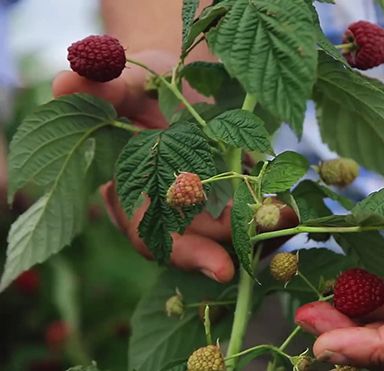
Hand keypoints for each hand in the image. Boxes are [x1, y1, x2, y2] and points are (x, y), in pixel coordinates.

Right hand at [52, 50, 295, 281]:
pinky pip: (253, 213)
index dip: (184, 254)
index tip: (221, 270)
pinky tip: (291, 210)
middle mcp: (169, 209)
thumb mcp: (129, 80)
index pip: (153, 237)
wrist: (182, 79)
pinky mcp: (234, 192)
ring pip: (229, 233)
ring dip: (258, 234)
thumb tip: (66, 81)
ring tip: (287, 223)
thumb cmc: (148, 83)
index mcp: (133, 194)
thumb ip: (105, 87)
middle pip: (201, 242)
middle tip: (268, 244)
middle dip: (233, 246)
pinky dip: (271, 214)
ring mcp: (203, 204)